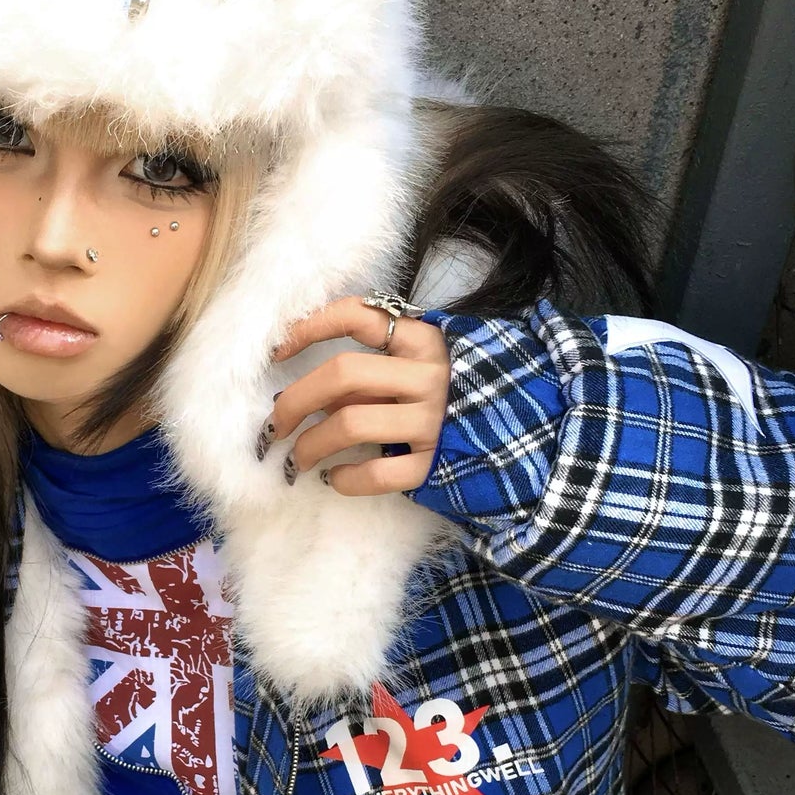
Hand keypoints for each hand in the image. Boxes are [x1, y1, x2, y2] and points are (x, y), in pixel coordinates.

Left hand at [269, 296, 450, 494]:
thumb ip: (374, 371)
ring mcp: (434, 420)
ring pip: (350, 423)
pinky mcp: (436, 463)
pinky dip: (346, 479)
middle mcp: (429, 375)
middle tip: (276, 424)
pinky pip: (377, 472)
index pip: (357, 315)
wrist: (518, 436)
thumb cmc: (452, 397)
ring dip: (310, 445)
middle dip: (295, 399)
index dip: (309, 328)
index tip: (276, 350)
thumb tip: (309, 394)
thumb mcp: (420, 368)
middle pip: (342, 373)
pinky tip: (335, 477)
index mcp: (423, 340)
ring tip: (298, 458)